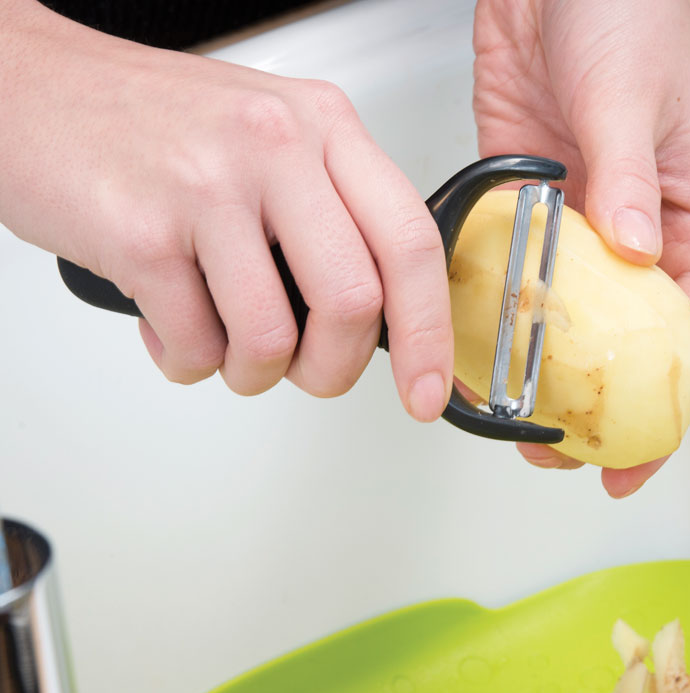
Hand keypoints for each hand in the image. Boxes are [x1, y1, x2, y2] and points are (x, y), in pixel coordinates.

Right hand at [0, 0, 451, 418]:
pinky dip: (186, 360)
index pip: (411, 243)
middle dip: (331, 368)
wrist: (25, 86)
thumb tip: (382, 323)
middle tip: (304, 370)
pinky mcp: (142, 232)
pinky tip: (168, 322)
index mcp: (324, 128)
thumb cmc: (152, 127)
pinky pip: (195, 348)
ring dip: (249, 372)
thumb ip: (332, 219)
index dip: (431, 334)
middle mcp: (276, 147)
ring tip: (220, 339)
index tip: (428, 391)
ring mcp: (208, 186)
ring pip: (271, 341)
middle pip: (354, 305)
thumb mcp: (270, 141)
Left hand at [473, 0, 689, 496]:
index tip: (634, 460)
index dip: (667, 409)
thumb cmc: (627, 12)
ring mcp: (584, 235)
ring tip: (517, 425)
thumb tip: (634, 253)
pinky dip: (506, 323)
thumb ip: (627, 180)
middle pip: (628, 351)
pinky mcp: (533, 217)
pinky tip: (484, 356)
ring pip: (571, 330)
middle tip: (560, 455)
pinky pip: (522, 284)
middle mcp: (641, 242)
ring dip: (547, 380)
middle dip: (599, 410)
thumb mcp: (632, 98)